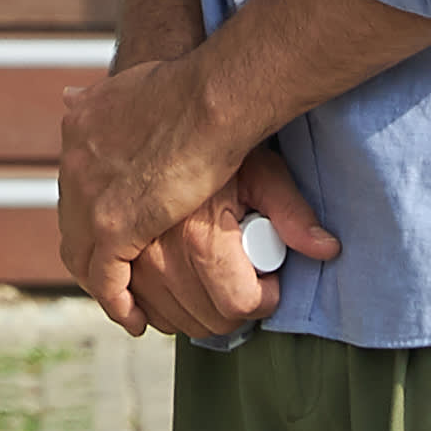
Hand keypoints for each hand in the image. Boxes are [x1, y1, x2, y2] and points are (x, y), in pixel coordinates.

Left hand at [59, 42, 279, 323]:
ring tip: (125, 300)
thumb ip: (98, 94)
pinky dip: (116, 302)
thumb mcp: (126, 82)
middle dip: (92, 248)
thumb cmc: (190, 87)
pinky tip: (134, 317)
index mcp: (78, 126)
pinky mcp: (112, 228)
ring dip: (100, 282)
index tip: (110, 226)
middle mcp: (74, 163)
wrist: (205, 97)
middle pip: (73, 220)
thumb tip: (64, 95)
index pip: (75, 181)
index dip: (90, 208)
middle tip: (118, 270)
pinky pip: (105, 280)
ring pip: (82, 255)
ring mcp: (88, 197)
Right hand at [104, 144, 339, 338]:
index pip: (238, 304)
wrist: (163, 111)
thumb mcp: (263, 172)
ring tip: (208, 283)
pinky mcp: (102, 245)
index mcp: (199, 239)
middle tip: (242, 283)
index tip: (269, 283)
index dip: (263, 298)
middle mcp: (156, 254)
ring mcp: (125, 254)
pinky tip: (158, 298)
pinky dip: (143, 306)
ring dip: (190, 314)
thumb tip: (328, 248)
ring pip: (165, 317)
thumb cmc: (216, 141)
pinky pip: (120, 299)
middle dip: (230, 311)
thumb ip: (293, 214)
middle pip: (204, 319)